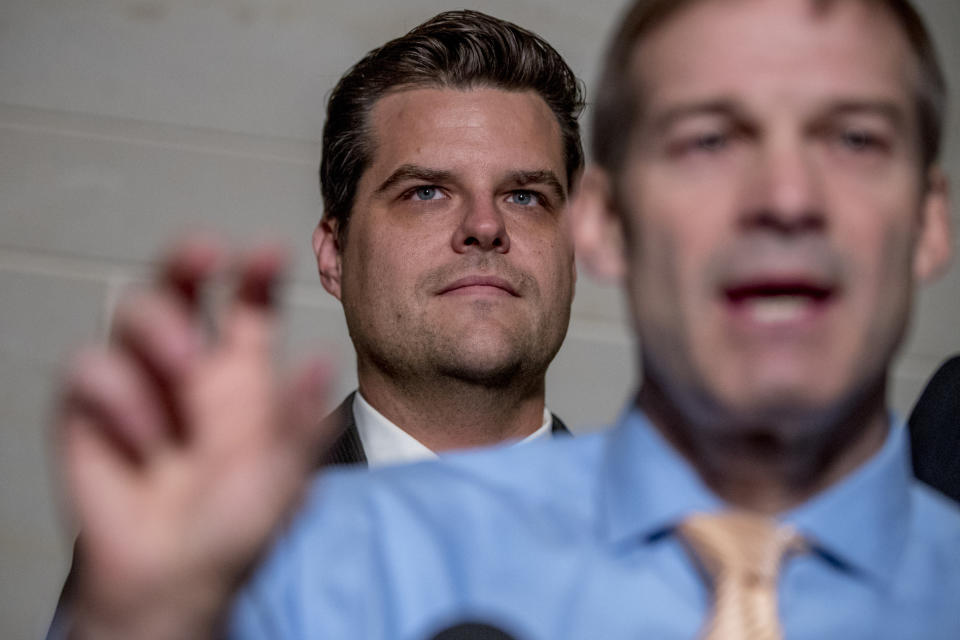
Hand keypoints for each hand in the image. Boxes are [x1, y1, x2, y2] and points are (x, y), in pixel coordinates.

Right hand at [56, 238, 333, 638]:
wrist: (176, 577)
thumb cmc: (236, 522)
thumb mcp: (284, 475)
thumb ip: (299, 422)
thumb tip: (322, 361)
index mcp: (242, 372)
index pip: (248, 306)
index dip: (257, 273)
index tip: (269, 252)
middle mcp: (190, 366)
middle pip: (180, 286)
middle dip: (188, 257)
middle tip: (206, 251)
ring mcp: (138, 381)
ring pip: (133, 311)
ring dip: (159, 329)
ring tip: (185, 371)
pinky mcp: (90, 408)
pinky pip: (91, 370)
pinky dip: (120, 397)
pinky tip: (148, 441)